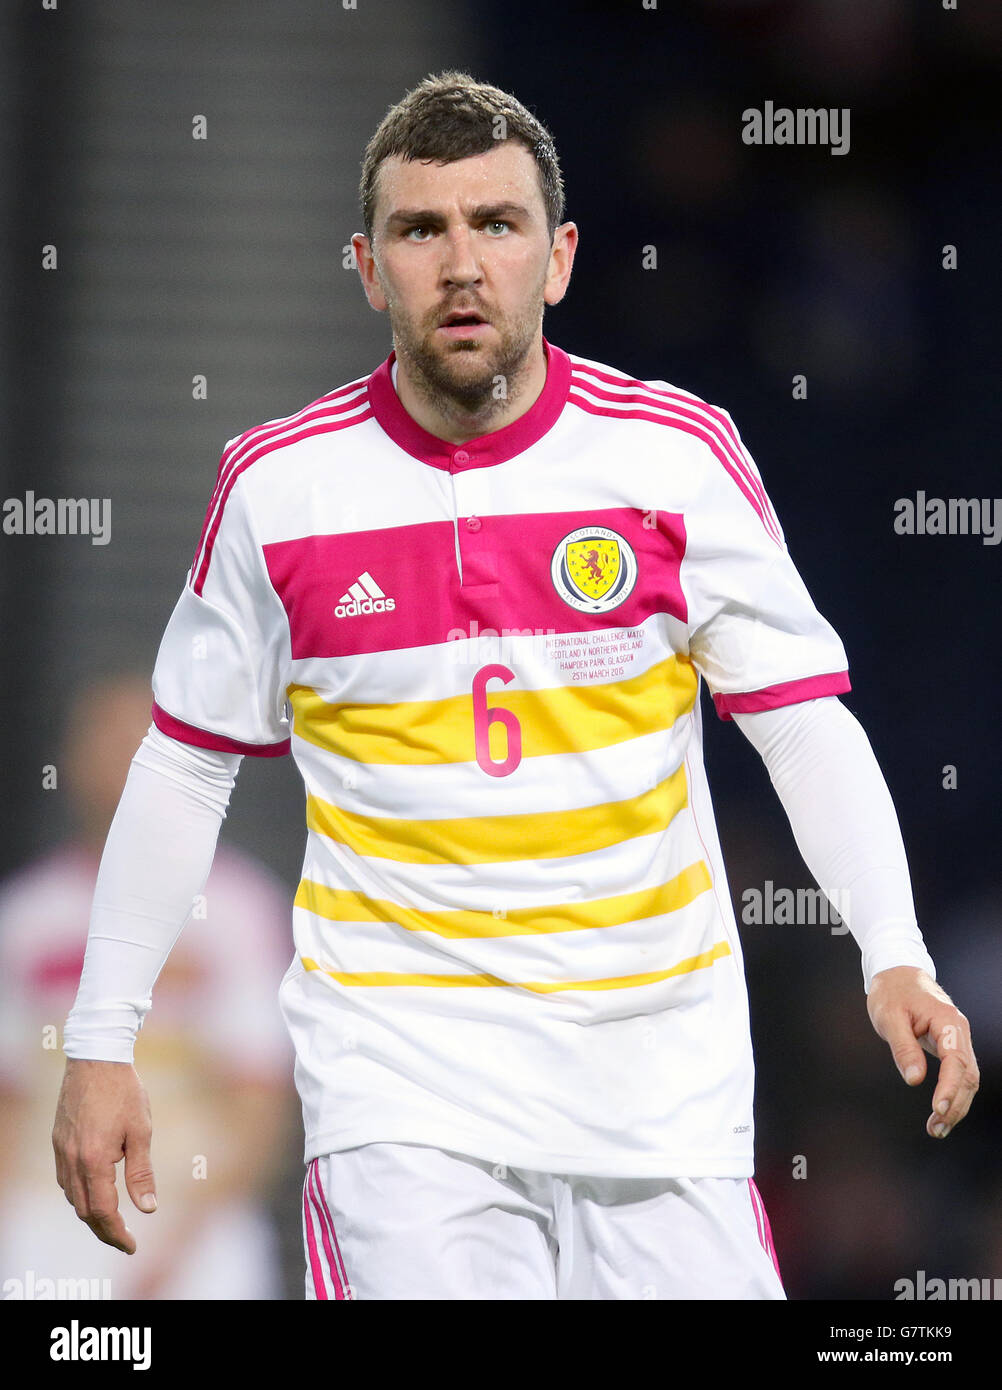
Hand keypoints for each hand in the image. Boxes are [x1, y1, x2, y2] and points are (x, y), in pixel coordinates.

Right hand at [52, 1058, 156, 1253]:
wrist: (96, 1057)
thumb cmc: (124, 1091)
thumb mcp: (141, 1131)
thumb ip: (141, 1172)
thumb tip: (148, 1208)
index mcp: (94, 1160)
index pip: (102, 1211)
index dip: (116, 1233)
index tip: (131, 1245)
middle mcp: (72, 1160)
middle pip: (84, 1210)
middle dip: (104, 1229)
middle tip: (124, 1239)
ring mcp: (61, 1151)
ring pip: (72, 1196)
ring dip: (90, 1213)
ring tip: (112, 1220)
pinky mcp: (58, 1141)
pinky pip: (65, 1179)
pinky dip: (79, 1193)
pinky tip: (94, 1190)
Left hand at [866, 966, 978, 1138]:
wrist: (897, 974)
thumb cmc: (892, 993)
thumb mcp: (889, 1018)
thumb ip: (903, 1047)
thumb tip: (915, 1080)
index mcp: (948, 1022)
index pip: (956, 1061)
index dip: (950, 1088)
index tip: (937, 1110)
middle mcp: (959, 1032)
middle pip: (968, 1076)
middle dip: (955, 1105)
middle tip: (936, 1129)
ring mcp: (958, 1040)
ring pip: (967, 1079)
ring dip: (956, 1106)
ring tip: (937, 1129)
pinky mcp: (951, 1046)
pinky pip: (959, 1075)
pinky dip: (953, 1095)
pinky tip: (941, 1113)